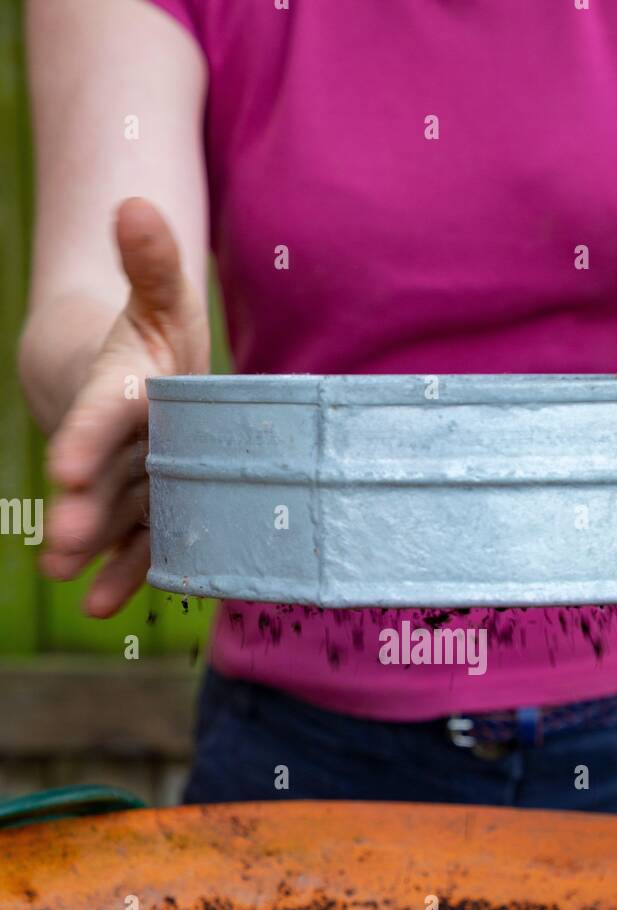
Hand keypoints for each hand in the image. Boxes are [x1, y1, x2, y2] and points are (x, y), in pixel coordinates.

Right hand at [42, 197, 208, 616]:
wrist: (145, 381)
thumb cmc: (159, 339)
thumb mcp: (164, 300)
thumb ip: (152, 264)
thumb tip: (136, 204)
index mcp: (124, 388)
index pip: (99, 414)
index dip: (83, 439)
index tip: (63, 468)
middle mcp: (120, 441)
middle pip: (100, 477)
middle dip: (81, 510)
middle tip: (60, 542)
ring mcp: (133, 479)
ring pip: (113, 517)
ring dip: (95, 550)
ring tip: (66, 577)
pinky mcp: (152, 509)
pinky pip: (140, 543)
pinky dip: (125, 573)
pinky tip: (105, 605)